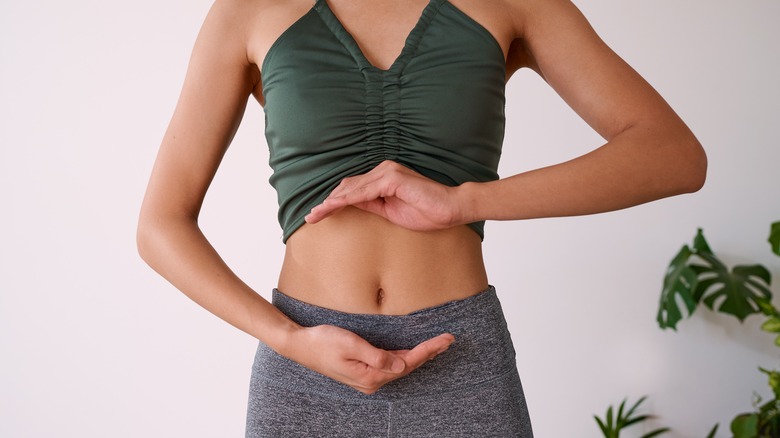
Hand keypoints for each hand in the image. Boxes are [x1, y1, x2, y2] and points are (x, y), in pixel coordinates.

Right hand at [283, 324, 454, 394]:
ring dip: (420, 356)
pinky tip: (414, 352)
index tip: (444, 339)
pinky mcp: (363, 371)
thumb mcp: (351, 344)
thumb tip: (401, 365)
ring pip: (401, 366)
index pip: (407, 362)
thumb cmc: (323, 341)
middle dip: (429, 353)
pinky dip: (405, 357)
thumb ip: (377, 356)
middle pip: (408, 366)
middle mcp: (372, 381)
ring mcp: (367, 378)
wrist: (300, 346)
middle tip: (449, 340)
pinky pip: (390, 365)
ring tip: (438, 345)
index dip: (428, 350)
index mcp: (370, 376)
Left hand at [305, 160, 467, 230]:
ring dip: (331, 202)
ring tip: (315, 215)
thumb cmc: (426, 212)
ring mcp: (388, 172)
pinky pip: (363, 192)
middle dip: (328, 202)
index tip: (319, 215)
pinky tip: (332, 208)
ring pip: (351, 189)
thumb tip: (351, 205)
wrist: (450, 209)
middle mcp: (383, 170)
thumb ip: (372, 205)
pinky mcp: (392, 179)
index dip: (334, 202)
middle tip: (310, 217)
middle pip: (348, 186)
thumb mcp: (391, 212)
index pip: (353, 189)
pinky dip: (346, 200)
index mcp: (384, 177)